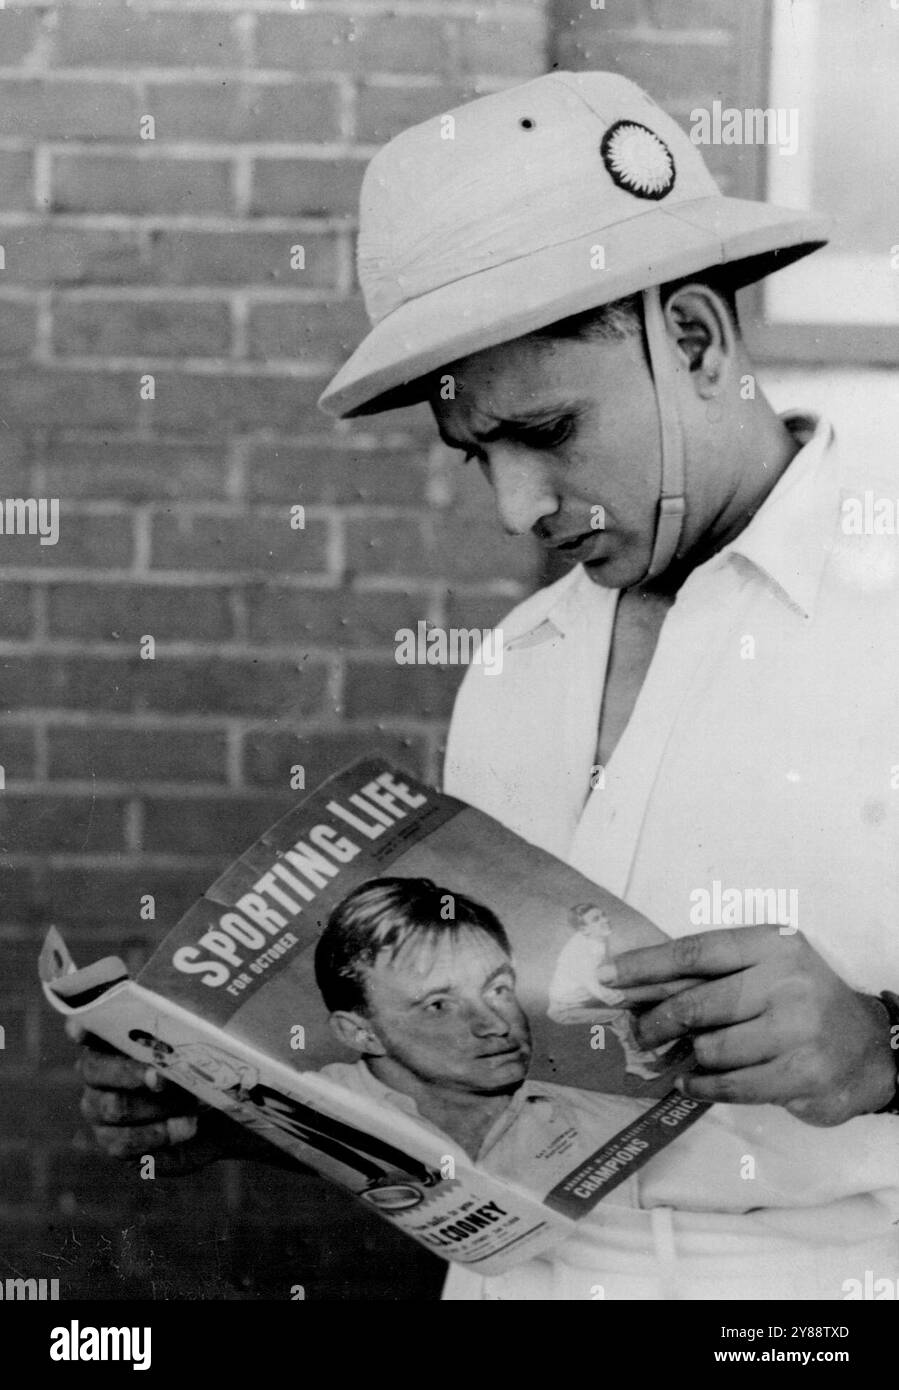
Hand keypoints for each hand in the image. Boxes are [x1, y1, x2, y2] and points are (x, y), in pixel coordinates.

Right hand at [70, 1022, 279, 1173]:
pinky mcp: (115, 1142)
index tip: (82, 1030)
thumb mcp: (198, 1035)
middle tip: (162, 1077)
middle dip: (131, 1073)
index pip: (84, 1025)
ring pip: (114, 1108)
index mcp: (111, 1036)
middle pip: (94, 1070)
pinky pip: (124, 1143)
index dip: (80, 1026)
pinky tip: (186, 1127)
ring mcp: (101, 1109)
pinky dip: (159, 1134)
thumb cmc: (202, 1062)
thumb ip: (184, 1019)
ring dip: (157, 1107)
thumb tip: (190, 1002)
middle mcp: (97, 1072)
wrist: (221, 1108)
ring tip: (194, 1105)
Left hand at [601, 926, 896, 1125]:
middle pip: (697, 1002)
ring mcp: (797, 1029)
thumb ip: (712, 976)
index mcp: (772, 945)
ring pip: (711, 1048)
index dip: (646, 965)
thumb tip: (637, 986)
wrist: (866, 1048)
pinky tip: (690, 1084)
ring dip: (688, 1057)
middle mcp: (787, 981)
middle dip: (656, 1020)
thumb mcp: (766, 970)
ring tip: (679, 1059)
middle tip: (637, 1032)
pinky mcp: (801, 1074)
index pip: (696, 952)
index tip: (608, 976)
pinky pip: (731, 1084)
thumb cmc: (800, 1003)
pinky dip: (703, 1086)